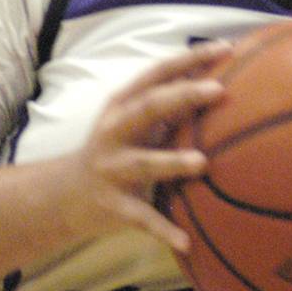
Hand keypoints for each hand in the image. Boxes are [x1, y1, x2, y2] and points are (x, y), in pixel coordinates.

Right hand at [65, 40, 229, 251]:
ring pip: (143, 163)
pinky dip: (164, 229)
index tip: (226, 48)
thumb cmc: (116, 150)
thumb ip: (169, 104)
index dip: (190, 58)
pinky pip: (142, 218)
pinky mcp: (113, 205)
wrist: (64, 195)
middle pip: (148, 108)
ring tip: (202, 163)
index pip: (157, 72)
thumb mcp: (134, 122)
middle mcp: (115, 131)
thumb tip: (221, 81)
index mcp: (123, 104)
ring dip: (171, 161)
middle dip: (182, 96)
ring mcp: (112, 168)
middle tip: (218, 90)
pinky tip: (186, 242)